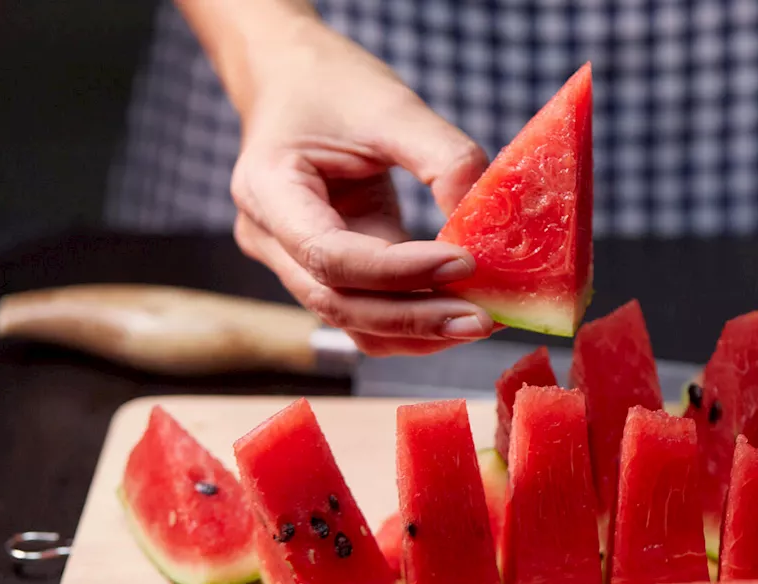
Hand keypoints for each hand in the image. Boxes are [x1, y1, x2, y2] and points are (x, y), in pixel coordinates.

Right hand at [227, 17, 493, 355]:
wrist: (293, 79)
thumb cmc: (333, 84)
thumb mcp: (392, 106)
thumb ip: (444, 159)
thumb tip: (490, 221)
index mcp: (267, 190)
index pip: (329, 254)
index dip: (399, 271)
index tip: (464, 263)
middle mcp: (268, 238)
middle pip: (338, 303)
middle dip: (415, 318)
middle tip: (483, 319)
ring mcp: (291, 261)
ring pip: (352, 320)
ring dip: (417, 331)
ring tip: (481, 320)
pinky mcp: (325, 270)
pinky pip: (366, 311)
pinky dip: (412, 317)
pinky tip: (460, 308)